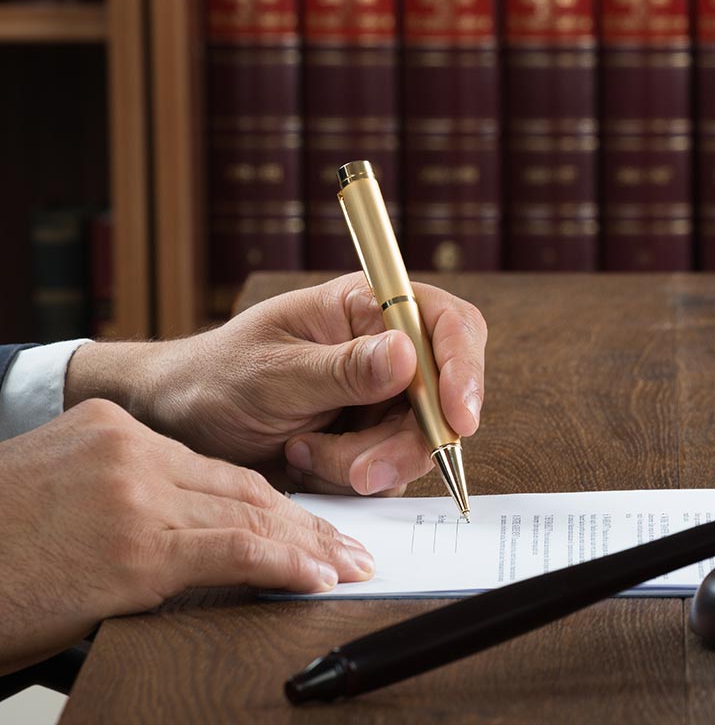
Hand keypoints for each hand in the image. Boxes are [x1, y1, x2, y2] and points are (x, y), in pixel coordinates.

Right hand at [0, 399, 372, 673]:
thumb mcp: (52, 494)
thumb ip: (116, 497)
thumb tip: (176, 538)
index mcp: (107, 429)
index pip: (210, 465)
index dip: (267, 497)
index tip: (304, 520)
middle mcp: (128, 450)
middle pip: (240, 484)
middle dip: (303, 520)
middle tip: (349, 545)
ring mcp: (134, 495)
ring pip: (249, 514)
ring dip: (309, 546)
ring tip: (349, 566)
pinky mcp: (137, 548)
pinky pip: (234, 552)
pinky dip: (286, 565)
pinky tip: (318, 578)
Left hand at [66, 273, 487, 495]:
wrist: (179, 423)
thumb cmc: (216, 378)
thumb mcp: (273, 372)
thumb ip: (342, 368)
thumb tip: (406, 353)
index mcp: (368, 307)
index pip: (447, 326)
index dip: (462, 369)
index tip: (457, 419)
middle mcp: (387, 348)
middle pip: (445, 396)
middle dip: (406, 441)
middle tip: (359, 471)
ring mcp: (385, 397)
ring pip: (420, 442)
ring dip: (366, 464)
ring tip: (303, 453)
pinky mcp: (374, 439)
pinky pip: (394, 471)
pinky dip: (350, 478)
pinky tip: (306, 461)